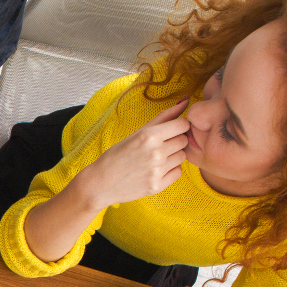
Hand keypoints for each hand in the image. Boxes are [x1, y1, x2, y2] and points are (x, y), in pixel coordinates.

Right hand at [74, 99, 189, 209]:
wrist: (100, 183)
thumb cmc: (117, 155)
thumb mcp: (137, 132)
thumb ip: (164, 116)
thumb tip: (185, 101)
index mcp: (150, 136)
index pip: (183, 124)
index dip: (178, 126)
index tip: (170, 130)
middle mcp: (156, 153)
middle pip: (184, 140)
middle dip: (175, 141)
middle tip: (159, 146)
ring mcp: (157, 171)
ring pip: (182, 156)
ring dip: (173, 156)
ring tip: (156, 159)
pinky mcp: (157, 186)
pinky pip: (178, 172)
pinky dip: (170, 170)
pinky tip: (155, 170)